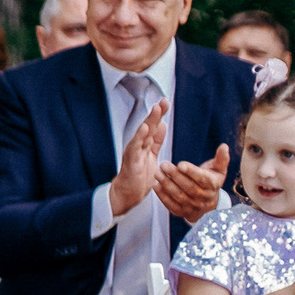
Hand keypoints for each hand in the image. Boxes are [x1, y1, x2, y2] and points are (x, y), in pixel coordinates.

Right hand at [108, 99, 167, 217]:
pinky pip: (135, 147)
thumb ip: (156, 141)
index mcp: (145, 144)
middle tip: (163, 101)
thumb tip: (162, 126)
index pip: (154, 126)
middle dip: (156, 113)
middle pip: (148, 126)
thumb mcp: (152, 155)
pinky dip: (139, 137)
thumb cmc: (139, 177)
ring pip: (142, 134)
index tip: (166, 102)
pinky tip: (144, 128)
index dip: (159, 114)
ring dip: (149, 121)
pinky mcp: (131, 161)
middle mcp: (139, 146)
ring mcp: (134, 152)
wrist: (128, 194)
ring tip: (156, 110)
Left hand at [154, 142, 230, 222]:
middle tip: (163, 165)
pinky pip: (171, 205)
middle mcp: (204, 197)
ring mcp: (193, 206)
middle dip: (175, 176)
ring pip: (179, 196)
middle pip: (189, 187)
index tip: (180, 164)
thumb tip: (224, 146)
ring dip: (167, 185)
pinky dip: (162, 196)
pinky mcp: (182, 212)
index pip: (202, 178)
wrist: (208, 204)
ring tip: (157, 174)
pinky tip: (156, 186)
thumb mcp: (218, 170)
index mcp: (212, 185)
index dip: (191, 171)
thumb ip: (220, 158)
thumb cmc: (211, 181)